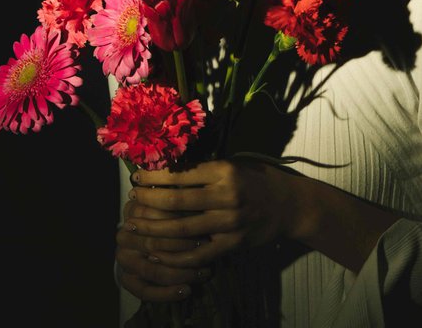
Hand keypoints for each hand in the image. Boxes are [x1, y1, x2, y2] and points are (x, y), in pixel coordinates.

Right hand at [116, 199, 209, 301]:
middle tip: (208, 249)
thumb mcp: (179, 204)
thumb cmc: (176, 216)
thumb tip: (202, 204)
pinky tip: (187, 291)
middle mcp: (124, 234)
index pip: (156, 216)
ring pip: (152, 270)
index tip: (205, 225)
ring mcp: (123, 258)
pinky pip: (144, 290)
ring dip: (181, 273)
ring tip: (204, 273)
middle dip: (184, 248)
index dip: (181, 221)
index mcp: (133, 211)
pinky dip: (166, 293)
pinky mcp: (126, 278)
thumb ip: (185, 202)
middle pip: (154, 244)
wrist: (154, 241)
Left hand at [125, 158, 301, 269]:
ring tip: (134, 224)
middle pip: (176, 201)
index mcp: (225, 171)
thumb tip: (167, 169)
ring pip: (182, 229)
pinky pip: (198, 254)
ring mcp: (230, 222)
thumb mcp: (234, 165)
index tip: (136, 176)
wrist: (289, 205)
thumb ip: (206, 170)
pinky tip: (157, 252)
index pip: (181, 174)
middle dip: (148, 200)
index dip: (154, 176)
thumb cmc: (258, 180)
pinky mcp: (233, 244)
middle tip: (131, 198)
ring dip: (153, 228)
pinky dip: (174, 256)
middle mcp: (227, 195)